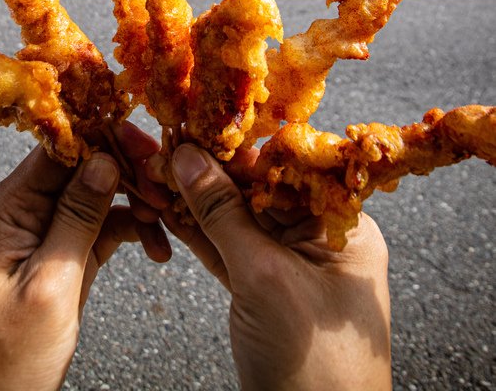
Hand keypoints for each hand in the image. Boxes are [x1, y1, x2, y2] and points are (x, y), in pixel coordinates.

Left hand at [0, 145, 167, 390]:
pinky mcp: (63, 254)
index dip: (108, 138)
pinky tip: (155, 246)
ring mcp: (45, 230)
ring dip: (137, 201)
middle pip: (86, 162)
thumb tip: (104, 160)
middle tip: (168, 190)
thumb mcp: (47, 287)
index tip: (148, 146)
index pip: (63, 145)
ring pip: (101, 191)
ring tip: (167, 221)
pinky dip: (132, 229)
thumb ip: (76, 219)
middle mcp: (25, 207)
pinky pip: (103, 224)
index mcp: (10, 205)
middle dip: (131, 170)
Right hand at [162, 144, 391, 390]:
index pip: (285, 169)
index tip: (195, 130)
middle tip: (164, 151)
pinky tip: (167, 212)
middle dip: (208, 173)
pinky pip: (228, 252)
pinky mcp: (265, 294)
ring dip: (194, 202)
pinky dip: (197, 234)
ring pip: (236, 221)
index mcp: (342, 226)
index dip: (237, 149)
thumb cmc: (315, 367)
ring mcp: (292, 268)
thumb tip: (191, 159)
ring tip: (154, 175)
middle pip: (257, 190)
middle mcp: (320, 240)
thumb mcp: (265, 278)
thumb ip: (225, 215)